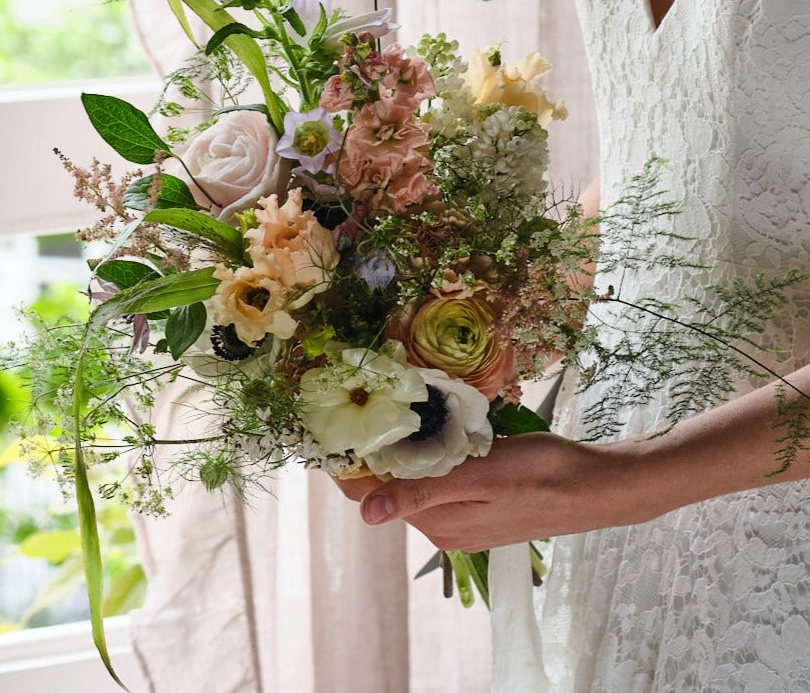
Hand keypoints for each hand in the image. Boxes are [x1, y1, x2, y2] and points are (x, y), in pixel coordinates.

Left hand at [337, 432, 656, 552]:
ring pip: (412, 479)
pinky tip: (431, 427)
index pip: (369, 495)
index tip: (330, 420)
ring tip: (388, 405)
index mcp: (438, 523)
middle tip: (362, 398)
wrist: (595, 486)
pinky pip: (437, 478)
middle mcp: (443, 527)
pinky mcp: (477, 505)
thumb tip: (366, 516)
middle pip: (387, 484)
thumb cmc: (541, 474)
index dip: (346, 460)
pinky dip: (426, 454)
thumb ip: (421, 494)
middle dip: (371, 448)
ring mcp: (461, 517)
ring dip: (399, 448)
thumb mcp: (479, 477)